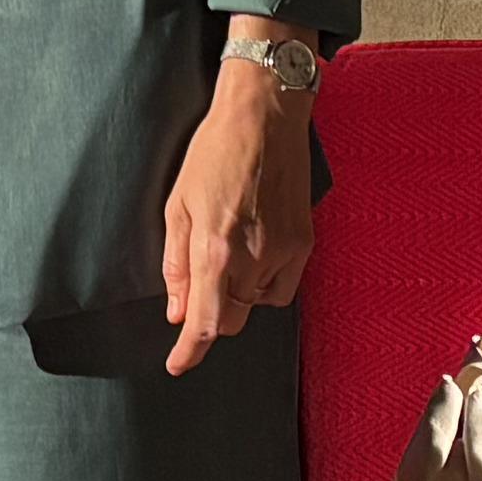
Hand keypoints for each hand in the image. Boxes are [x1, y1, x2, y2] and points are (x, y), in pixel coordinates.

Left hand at [162, 65, 313, 374]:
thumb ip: (176, 264)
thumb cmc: (214, 152)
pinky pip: (281, 287)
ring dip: (238, 294)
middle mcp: (253, 258)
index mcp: (215, 249)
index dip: (190, 351)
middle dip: (211, 315)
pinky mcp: (305, 244)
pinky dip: (265, 283)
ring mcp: (285, 252)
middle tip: (198, 289)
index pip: (205, 322)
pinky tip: (254, 252)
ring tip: (229, 249)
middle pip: (232, 319)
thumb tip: (176, 310)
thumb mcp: (178, 205)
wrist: (265, 115)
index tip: (178, 365)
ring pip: (257, 304)